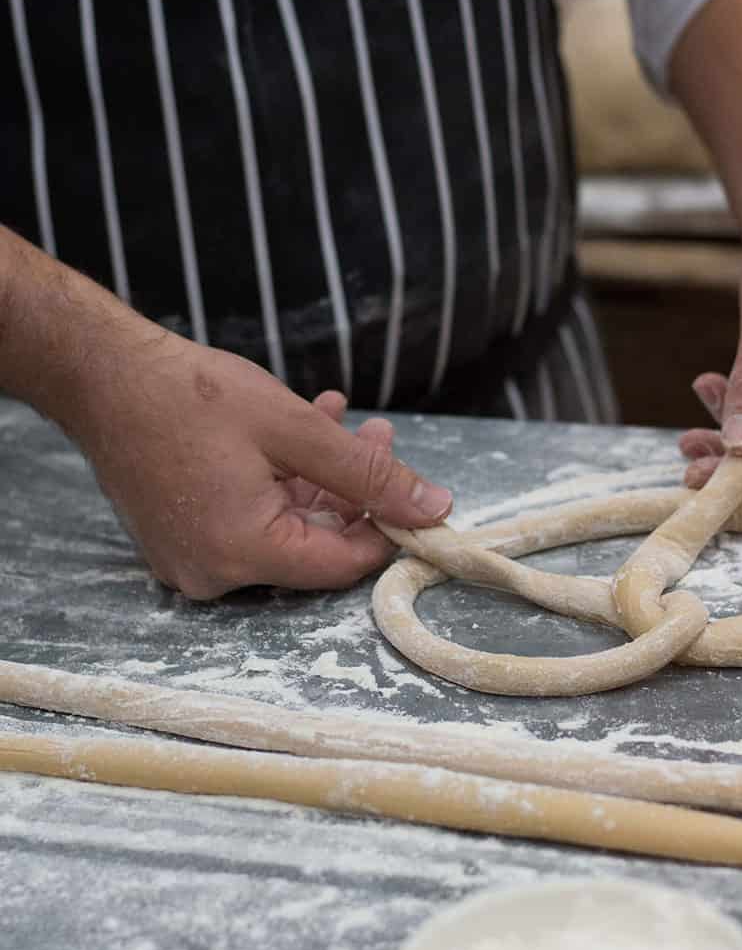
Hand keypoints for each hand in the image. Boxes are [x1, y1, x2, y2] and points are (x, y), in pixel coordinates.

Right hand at [71, 335, 452, 597]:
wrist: (100, 375)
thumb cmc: (190, 396)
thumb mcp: (296, 429)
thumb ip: (368, 473)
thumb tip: (433, 507)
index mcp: (244, 553)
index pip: (342, 563)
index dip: (385, 526)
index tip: (410, 487)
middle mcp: (214, 574)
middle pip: (313, 544)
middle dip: (352, 489)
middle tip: (375, 431)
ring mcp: (192, 560)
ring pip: (283, 527)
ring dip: (318, 477)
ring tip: (339, 418)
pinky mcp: (180, 540)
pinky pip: (248, 521)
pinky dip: (278, 482)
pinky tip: (299, 430)